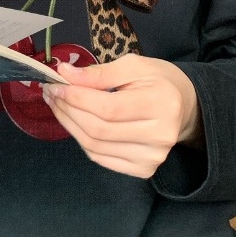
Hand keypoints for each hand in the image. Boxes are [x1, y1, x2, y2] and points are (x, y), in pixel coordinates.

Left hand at [41, 55, 201, 178]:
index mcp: (161, 103)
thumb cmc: (158, 81)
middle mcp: (160, 136)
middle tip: (51, 93)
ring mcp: (153, 157)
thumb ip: (99, 72)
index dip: (76, 98)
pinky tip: (74, 123)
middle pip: (99, 129)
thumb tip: (64, 73)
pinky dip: (82, 140)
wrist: (184, 107)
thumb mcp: (133, 66)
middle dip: (68, 110)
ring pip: (96, 146)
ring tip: (57, 106)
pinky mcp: (144, 170)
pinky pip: (101, 158)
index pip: (108, 107)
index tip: (55, 84)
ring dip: (69, 125)